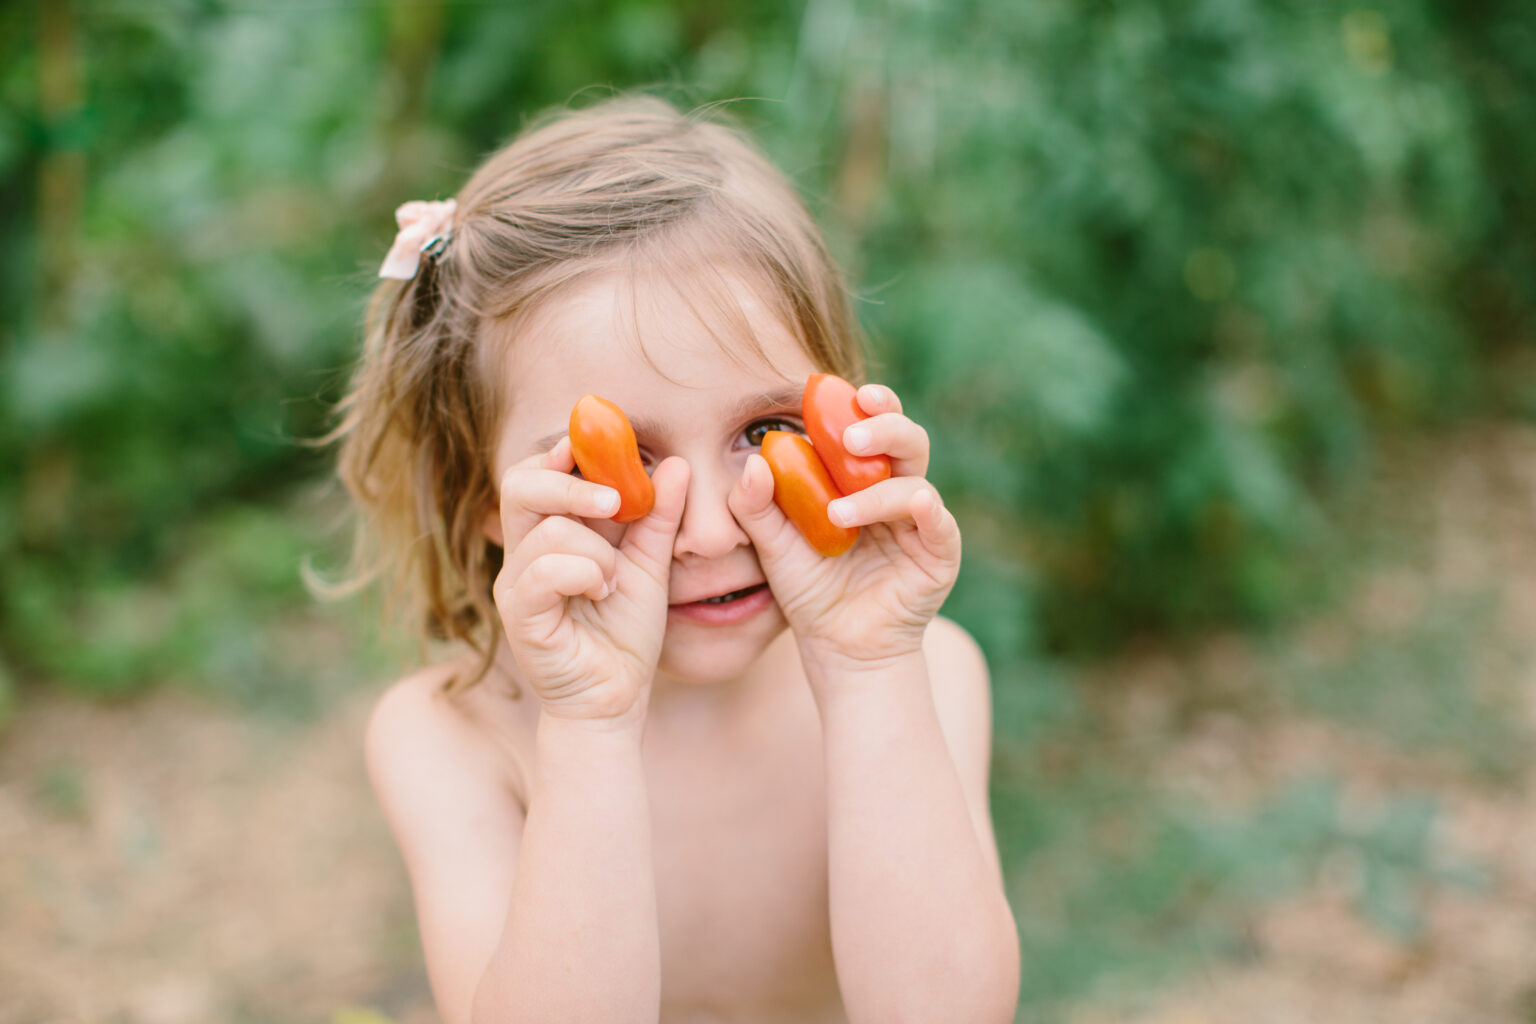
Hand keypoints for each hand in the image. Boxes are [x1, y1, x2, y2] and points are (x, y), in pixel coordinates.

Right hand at [493, 437, 687, 722]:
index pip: (537, 472)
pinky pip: (543, 571)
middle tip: (616, 500)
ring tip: (613, 579)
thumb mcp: (652, 564)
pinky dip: (583, 573)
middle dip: (571, 481)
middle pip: (519, 484)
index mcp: (549, 532)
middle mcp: (523, 553)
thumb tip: (678, 463)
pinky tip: (601, 593)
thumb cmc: (625, 634)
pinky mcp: (519, 616)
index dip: (564, 452)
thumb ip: (660, 516)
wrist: (617, 699)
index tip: (598, 448)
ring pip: (547, 531)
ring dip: (596, 549)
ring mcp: (516, 584)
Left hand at [728, 384, 960, 673]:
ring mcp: (921, 519)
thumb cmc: (809, 589)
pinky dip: (917, 507)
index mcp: (860, 477)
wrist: (837, 649)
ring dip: (878, 484)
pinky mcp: (939, 551)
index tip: (828, 388)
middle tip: (850, 433)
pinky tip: (885, 514)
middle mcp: (895, 488)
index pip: (865, 425)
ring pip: (916, 474)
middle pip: (903, 436)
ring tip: (837, 511)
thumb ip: (756, 504)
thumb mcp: (772, 545)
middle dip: (882, 422)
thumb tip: (755, 458)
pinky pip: (938, 518)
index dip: (855, 404)